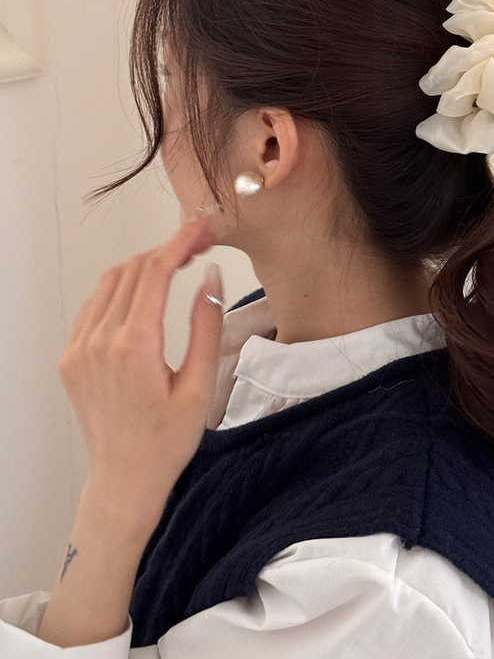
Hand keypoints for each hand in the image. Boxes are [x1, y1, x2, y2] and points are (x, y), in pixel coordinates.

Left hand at [58, 215, 223, 524]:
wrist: (125, 478)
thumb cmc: (167, 440)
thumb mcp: (201, 386)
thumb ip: (206, 327)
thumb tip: (210, 278)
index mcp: (134, 346)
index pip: (156, 272)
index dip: (182, 241)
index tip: (202, 225)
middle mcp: (99, 341)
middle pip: (133, 270)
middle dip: (167, 248)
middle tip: (199, 242)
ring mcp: (79, 348)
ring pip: (110, 282)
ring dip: (144, 265)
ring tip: (177, 263)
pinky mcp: (71, 357)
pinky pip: (93, 305)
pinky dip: (120, 288)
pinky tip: (144, 293)